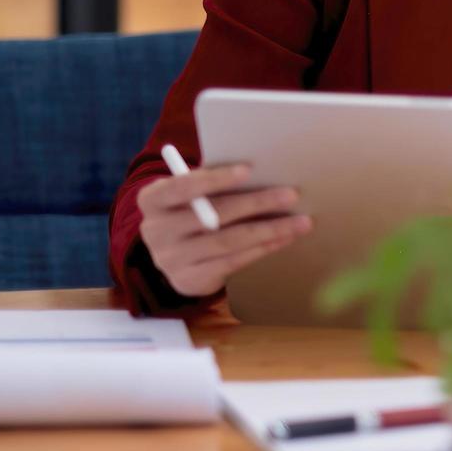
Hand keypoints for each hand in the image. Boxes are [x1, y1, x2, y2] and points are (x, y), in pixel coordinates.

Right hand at [136, 164, 312, 297]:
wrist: (174, 255)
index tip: (249, 170)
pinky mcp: (187, 280)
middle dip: (256, 203)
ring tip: (300, 222)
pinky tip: (283, 239)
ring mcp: (169, 260)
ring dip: (268, 230)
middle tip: (291, 195)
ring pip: (227, 241)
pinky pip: (232, 262)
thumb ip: (210, 183)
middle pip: (212, 215)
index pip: (182, 186)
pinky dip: (262, 249)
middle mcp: (155, 231)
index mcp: (152, 200)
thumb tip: (261, 170)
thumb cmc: (191, 210)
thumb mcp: (190, 194)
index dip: (216, 178)